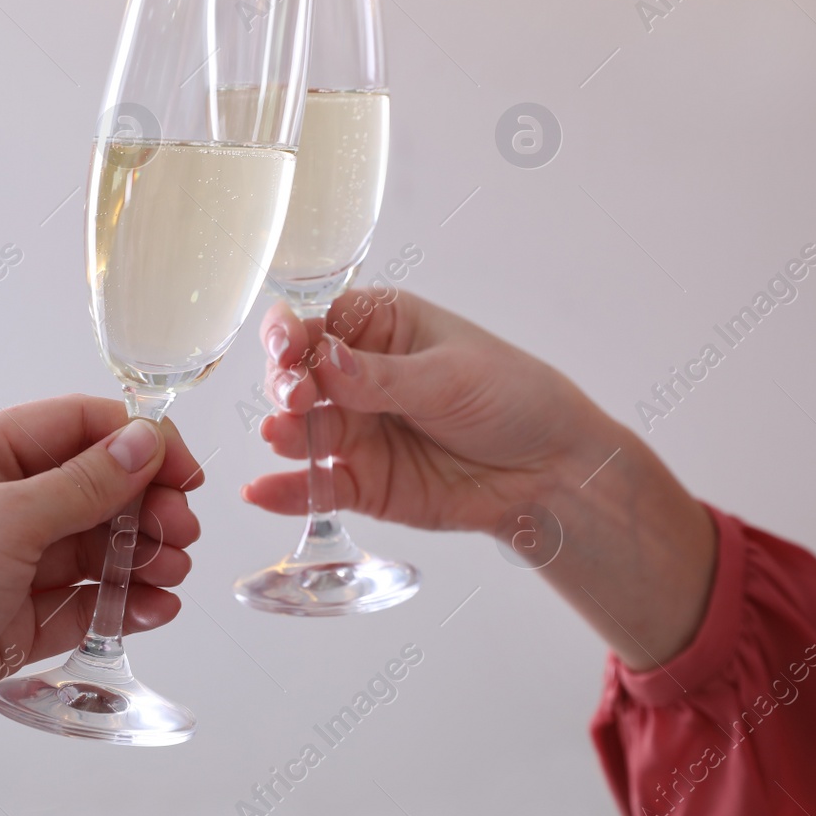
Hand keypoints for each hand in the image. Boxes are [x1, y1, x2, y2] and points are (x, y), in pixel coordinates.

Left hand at [0, 396, 202, 815]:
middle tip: (181, 533)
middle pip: (91, 486)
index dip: (135, 442)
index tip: (184, 473)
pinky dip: (124, 602)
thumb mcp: (3, 524)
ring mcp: (1, 566)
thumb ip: (83, 483)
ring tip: (171, 575)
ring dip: (141, 556)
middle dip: (144, 506)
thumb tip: (143, 442)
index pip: (72, 426)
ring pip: (93, 545)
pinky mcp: (12, 623)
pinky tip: (154, 609)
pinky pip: (84, 600)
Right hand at [244, 289, 714, 669]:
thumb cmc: (512, 397)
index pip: (315, 324)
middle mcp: (356, 378)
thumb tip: (323, 360)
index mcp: (378, 329)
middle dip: (286, 385)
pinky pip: (315, 486)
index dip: (290, 335)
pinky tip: (262, 492)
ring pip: (300, 431)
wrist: (552, 470)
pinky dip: (287, 490)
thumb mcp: (450, 376)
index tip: (286, 351)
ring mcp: (356, 432)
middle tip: (295, 400)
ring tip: (281, 435)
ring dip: (285, 433)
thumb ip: (382, 377)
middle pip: (297, 376)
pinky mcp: (362, 483)